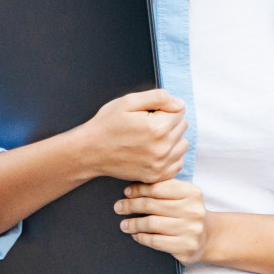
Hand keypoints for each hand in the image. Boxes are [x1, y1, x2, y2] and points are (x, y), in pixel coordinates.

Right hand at [69, 89, 186, 184]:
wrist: (90, 152)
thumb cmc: (107, 125)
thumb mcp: (128, 102)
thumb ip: (158, 98)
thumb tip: (179, 104)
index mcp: (157, 128)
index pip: (180, 110)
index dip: (165, 108)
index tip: (150, 112)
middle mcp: (162, 148)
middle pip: (183, 126)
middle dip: (170, 121)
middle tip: (148, 124)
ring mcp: (160, 165)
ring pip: (183, 145)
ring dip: (173, 139)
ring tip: (153, 137)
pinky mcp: (157, 176)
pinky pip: (178, 162)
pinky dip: (171, 156)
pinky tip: (155, 151)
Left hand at [117, 179, 207, 263]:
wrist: (208, 238)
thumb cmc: (188, 214)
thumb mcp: (182, 196)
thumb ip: (163, 189)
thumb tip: (131, 190)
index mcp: (191, 192)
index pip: (158, 188)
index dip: (139, 189)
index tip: (126, 192)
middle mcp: (193, 210)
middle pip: (152, 205)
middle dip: (131, 205)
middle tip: (118, 207)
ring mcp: (190, 229)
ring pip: (151, 224)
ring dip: (133, 223)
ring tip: (124, 224)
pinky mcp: (185, 246)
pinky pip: (155, 241)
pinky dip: (141, 237)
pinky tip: (136, 235)